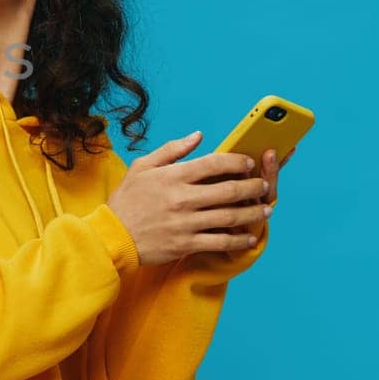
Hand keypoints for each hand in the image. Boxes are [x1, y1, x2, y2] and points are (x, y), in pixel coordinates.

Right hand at [107, 131, 273, 265]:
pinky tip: (249, 237)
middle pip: (229, 190)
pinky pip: (220, 241)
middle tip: (264, 186)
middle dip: (253, 187)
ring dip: (253, 213)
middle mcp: (181, 198)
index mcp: (172, 176)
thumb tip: (198, 136)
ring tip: (266, 209)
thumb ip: (172, 149)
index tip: (248, 163)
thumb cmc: (127, 200)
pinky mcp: (186, 244)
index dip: (236, 161)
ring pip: (230, 216)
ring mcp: (185, 222)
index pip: (213, 163)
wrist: (112, 236)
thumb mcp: (142, 167)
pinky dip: (239, 240)